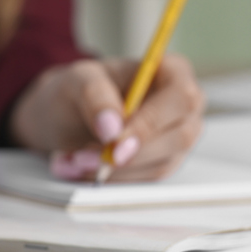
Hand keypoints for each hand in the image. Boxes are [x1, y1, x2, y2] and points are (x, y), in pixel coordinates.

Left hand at [7, 54, 205, 181]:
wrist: (67, 115)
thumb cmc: (80, 88)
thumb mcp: (79, 79)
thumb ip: (95, 95)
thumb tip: (113, 128)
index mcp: (173, 71)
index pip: (181, 97)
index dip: (152, 122)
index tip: (116, 142)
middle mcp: (183, 107)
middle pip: (180, 136)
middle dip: (131, 154)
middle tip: (86, 157)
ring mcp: (177, 138)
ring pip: (161, 164)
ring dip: (116, 170)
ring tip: (75, 160)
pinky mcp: (162, 163)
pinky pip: (146, 180)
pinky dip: (113, 179)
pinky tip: (86, 168)